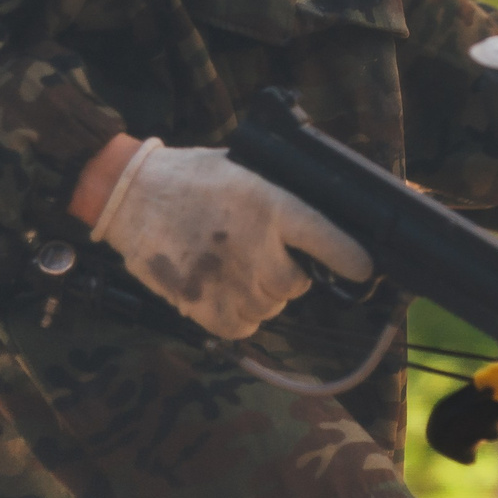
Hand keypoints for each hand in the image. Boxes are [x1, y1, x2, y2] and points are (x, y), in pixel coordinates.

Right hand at [89, 139, 372, 338]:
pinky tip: (221, 292)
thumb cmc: (191, 178)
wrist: (133, 197)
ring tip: (232, 269)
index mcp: (270, 204)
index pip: (326, 237)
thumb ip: (279, 198)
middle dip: (286, 275)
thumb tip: (313, 224)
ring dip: (260, 295)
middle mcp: (256, 246)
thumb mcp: (245, 169)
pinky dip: (238, 316)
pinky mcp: (204, 307)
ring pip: (269, 308)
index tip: (364, 271)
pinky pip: (242, 328)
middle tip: (260, 256)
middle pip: (295, 284)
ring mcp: (230, 281)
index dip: (349, 258)